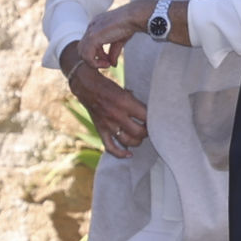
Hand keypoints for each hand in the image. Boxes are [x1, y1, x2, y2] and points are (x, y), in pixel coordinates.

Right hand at [62, 42, 150, 157]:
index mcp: (125, 102)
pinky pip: (110, 147)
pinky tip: (129, 154)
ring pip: (128, 141)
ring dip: (137, 141)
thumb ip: (135, 102)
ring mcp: (108, 124)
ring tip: (140, 136)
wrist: (85, 85)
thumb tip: (149, 112)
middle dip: (147, 132)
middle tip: (148, 128)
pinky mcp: (100, 130)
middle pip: (140, 132)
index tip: (156, 120)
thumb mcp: (124, 90)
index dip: (154, 120)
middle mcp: (117, 115)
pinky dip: (121, 154)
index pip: (146, 117)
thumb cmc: (107, 86)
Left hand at [80, 1, 151, 71]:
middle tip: (106, 63)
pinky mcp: (92, 37)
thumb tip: (112, 64)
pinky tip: (107, 63)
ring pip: (82, 53)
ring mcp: (90, 32)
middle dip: (93, 59)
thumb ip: (113, 52)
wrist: (132, 17)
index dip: (96, 55)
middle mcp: (90, 28)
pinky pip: (87, 55)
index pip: (88, 44)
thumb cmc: (129, 25)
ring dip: (93, 63)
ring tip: (107, 64)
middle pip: (82, 49)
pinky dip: (95, 63)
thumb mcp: (119, 41)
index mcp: (95, 26)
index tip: (108, 60)